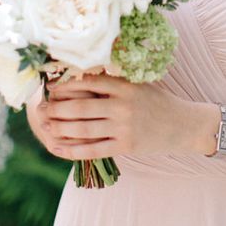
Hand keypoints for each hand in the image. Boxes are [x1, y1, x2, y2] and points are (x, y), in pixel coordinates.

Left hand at [36, 73, 194, 161]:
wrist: (183, 125)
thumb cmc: (157, 102)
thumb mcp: (139, 85)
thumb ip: (114, 81)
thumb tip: (82, 75)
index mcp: (125, 86)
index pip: (88, 82)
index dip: (66, 85)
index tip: (51, 88)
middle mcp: (123, 105)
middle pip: (80, 106)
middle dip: (57, 108)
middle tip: (42, 109)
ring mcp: (124, 127)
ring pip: (83, 129)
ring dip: (60, 128)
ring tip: (46, 127)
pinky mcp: (126, 146)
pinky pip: (92, 150)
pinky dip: (72, 150)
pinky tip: (58, 149)